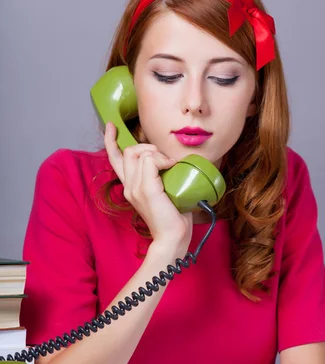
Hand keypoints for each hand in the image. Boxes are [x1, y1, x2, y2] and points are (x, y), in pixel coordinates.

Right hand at [104, 122, 192, 247]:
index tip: (111, 126)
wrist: (172, 237)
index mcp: (131, 186)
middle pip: (129, 151)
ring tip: (170, 167)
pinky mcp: (145, 189)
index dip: (110, 140)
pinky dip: (162, 160)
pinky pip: (150, 161)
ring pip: (139, 154)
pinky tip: (171, 167)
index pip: (115, 159)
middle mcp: (129, 186)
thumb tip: (173, 160)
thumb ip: (160, 176)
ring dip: (158, 154)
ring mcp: (135, 188)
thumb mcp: (165, 190)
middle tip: (165, 160)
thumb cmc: (174, 216)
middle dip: (147, 147)